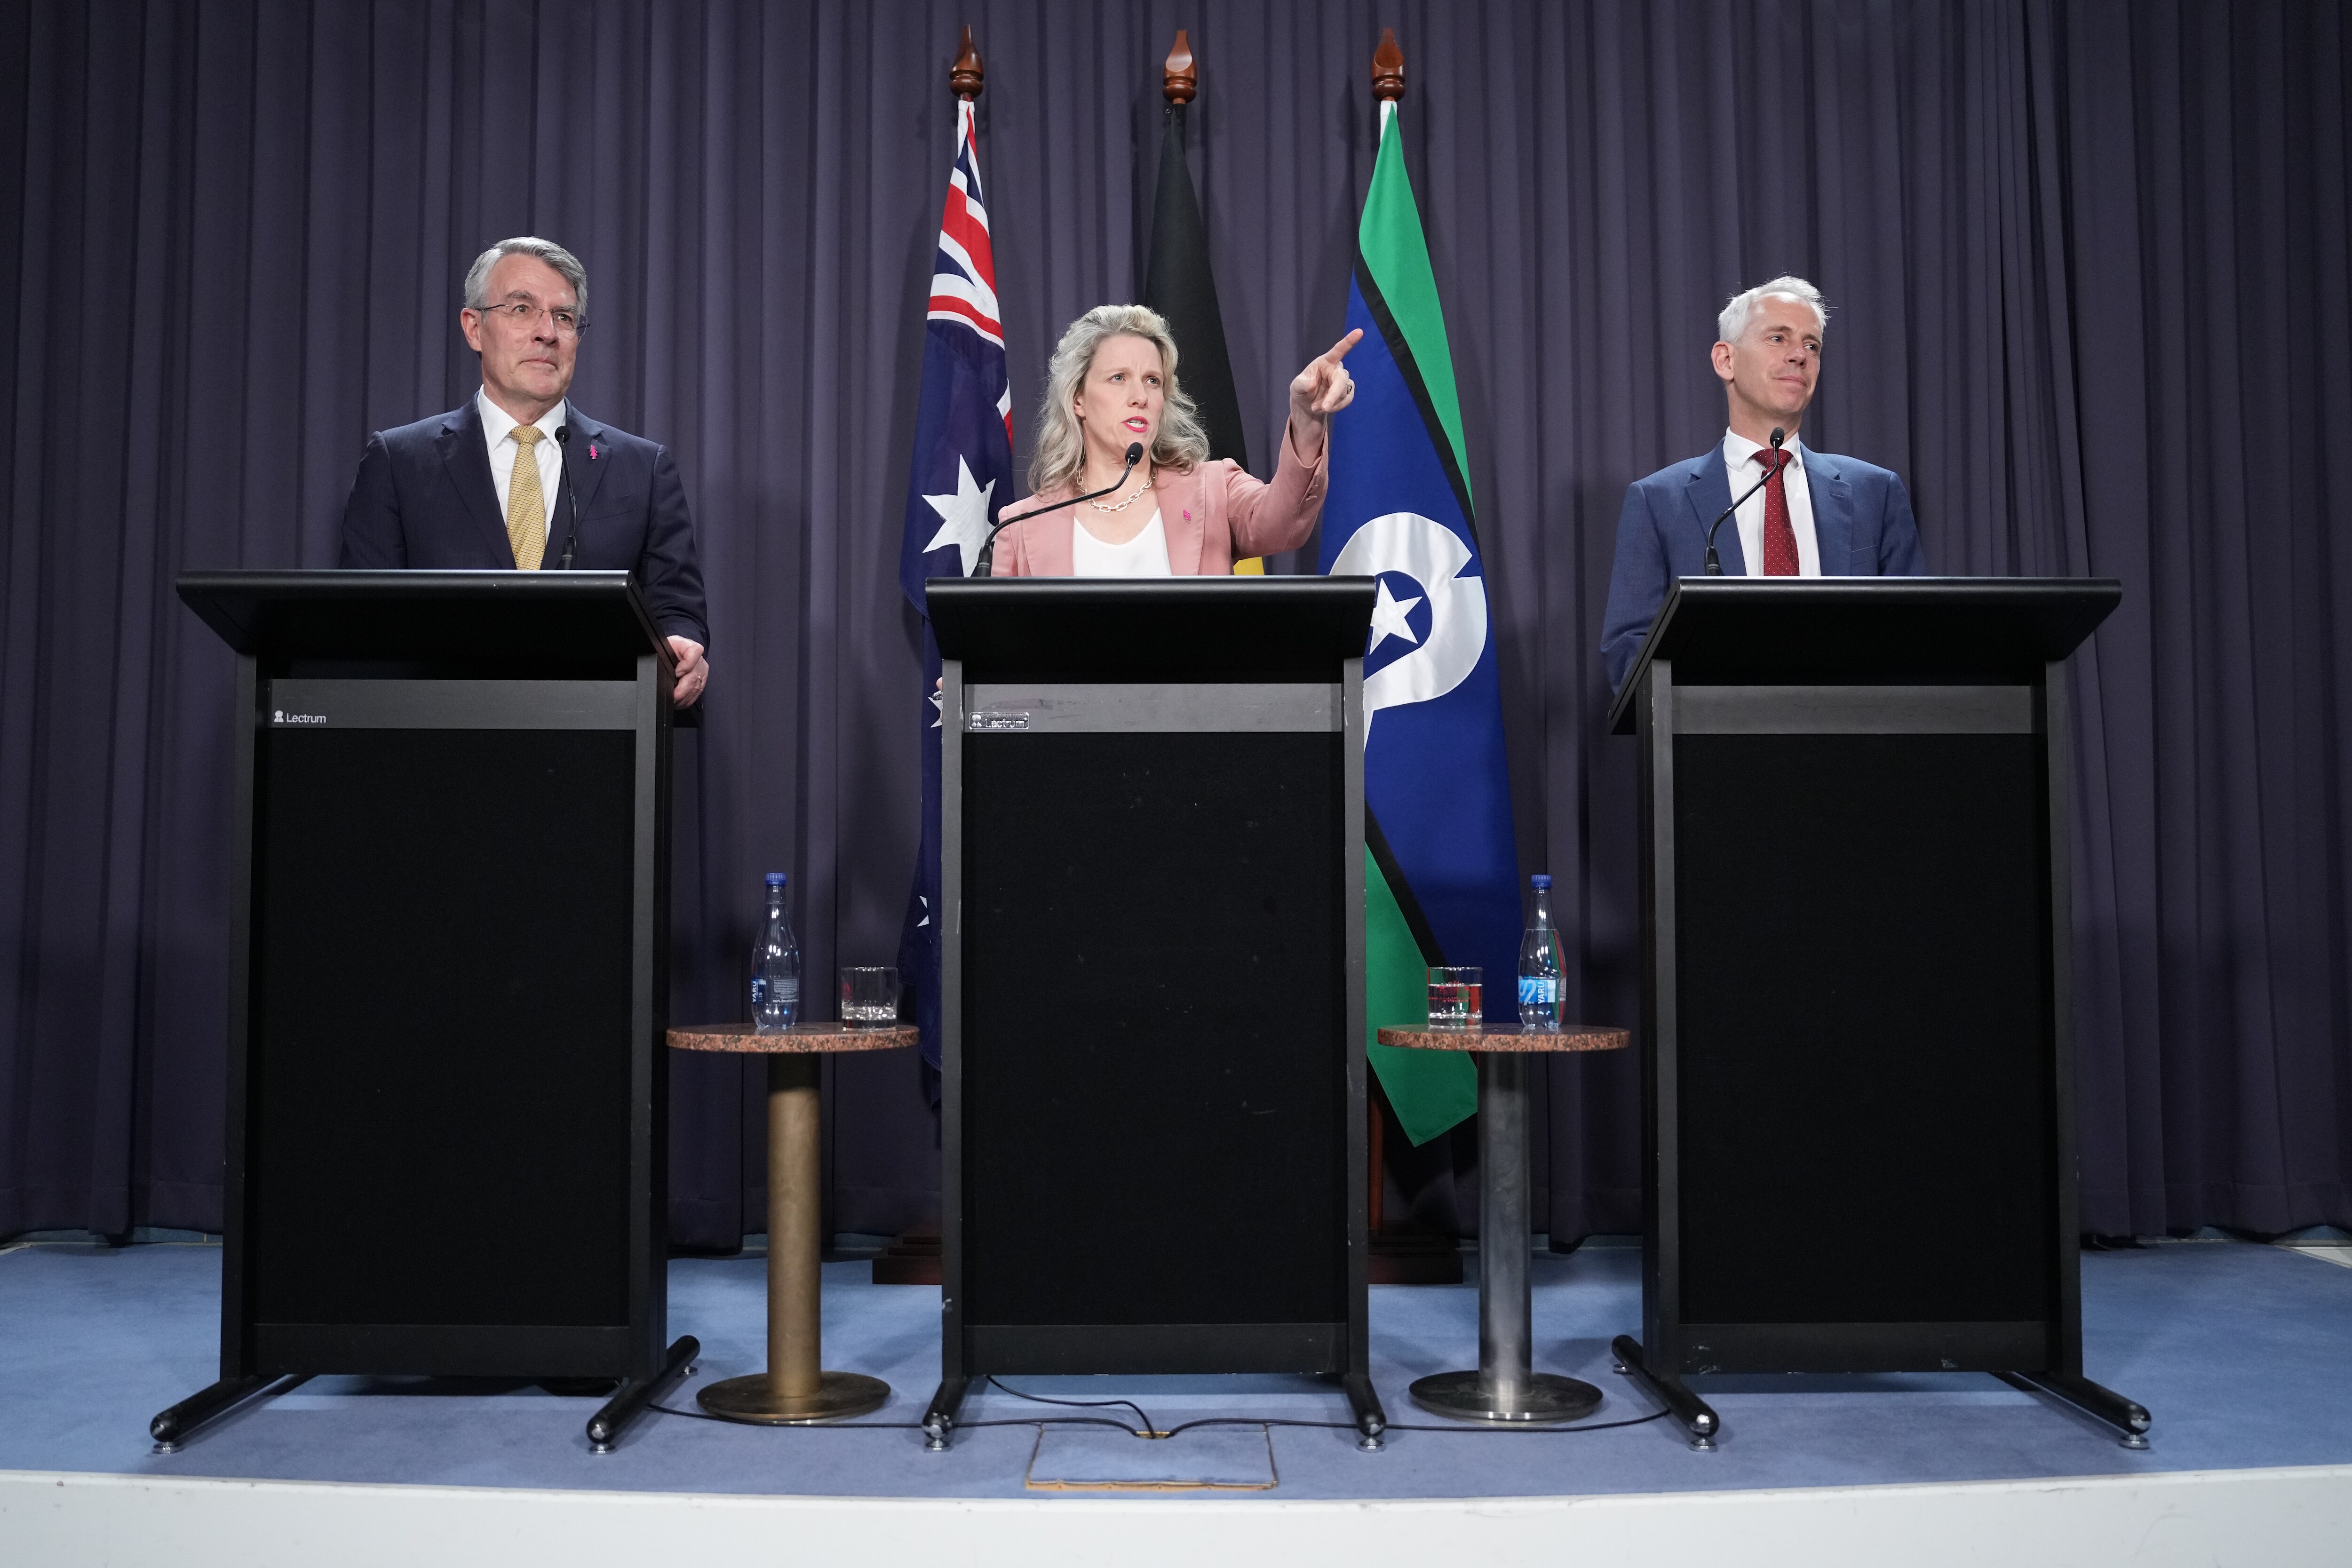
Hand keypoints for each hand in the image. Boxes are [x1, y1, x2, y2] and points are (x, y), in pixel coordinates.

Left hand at [668, 636, 707, 706]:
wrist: (675, 654)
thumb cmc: (668, 651)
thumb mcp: (662, 647)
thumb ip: (663, 654)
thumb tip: (661, 670)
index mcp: (688, 646)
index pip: (695, 651)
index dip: (687, 665)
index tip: (677, 673)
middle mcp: (698, 659)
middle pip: (694, 676)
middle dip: (682, 690)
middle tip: (673, 696)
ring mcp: (702, 670)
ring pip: (696, 687)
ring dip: (685, 697)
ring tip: (675, 701)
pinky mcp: (702, 681)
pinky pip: (697, 693)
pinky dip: (688, 699)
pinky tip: (680, 701)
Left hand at [1287, 329, 1362, 457]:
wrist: (1307, 405)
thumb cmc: (1302, 390)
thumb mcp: (1296, 386)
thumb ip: (1303, 384)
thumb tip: (1312, 385)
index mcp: (1325, 362)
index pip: (1338, 350)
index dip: (1349, 341)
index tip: (1359, 332)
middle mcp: (1336, 369)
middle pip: (1341, 379)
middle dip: (1333, 395)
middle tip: (1324, 408)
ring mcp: (1343, 381)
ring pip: (1343, 392)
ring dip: (1329, 403)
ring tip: (1315, 406)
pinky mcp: (1348, 392)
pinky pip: (1347, 400)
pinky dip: (1335, 407)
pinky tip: (1325, 408)